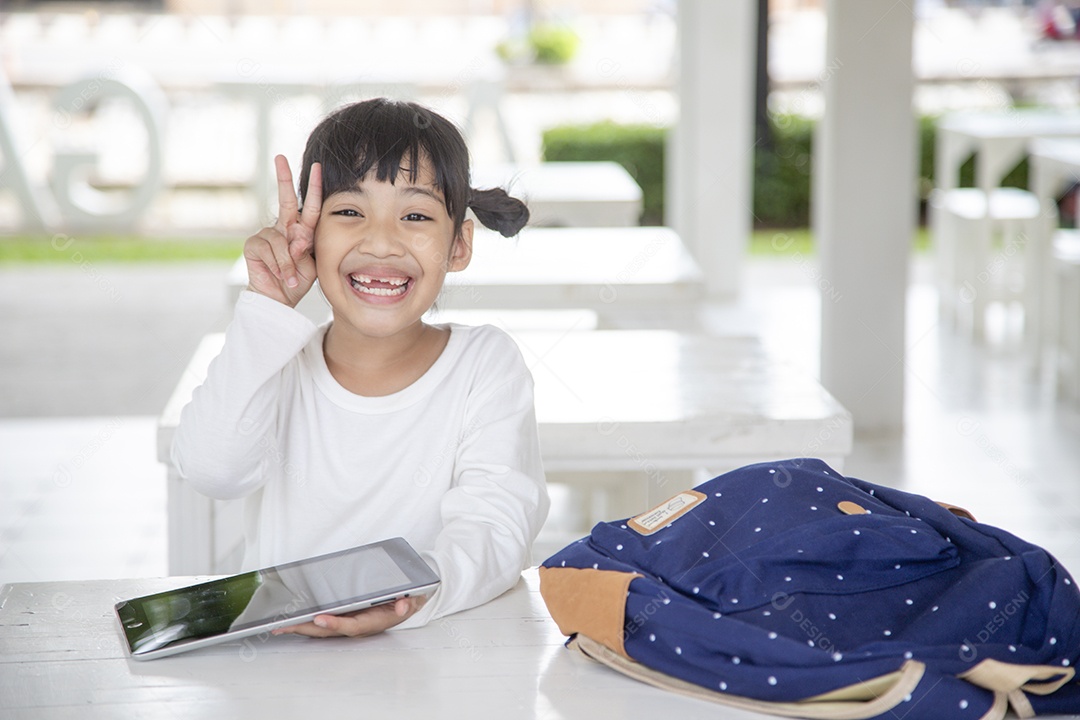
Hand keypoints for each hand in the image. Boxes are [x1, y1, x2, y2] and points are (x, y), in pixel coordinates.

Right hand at [243, 155, 321, 306]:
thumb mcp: (311, 265)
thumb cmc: (297, 281)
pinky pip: (270, 249)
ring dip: (289, 262)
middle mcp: (283, 228)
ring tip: (291, 276)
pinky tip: (280, 275)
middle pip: (286, 200)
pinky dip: (279, 265)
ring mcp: (266, 235)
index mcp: (301, 231)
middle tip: (280, 158)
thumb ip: (306, 248)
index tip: (317, 167)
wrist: (279, 300)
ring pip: (282, 240)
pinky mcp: (253, 245)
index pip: (310, 207)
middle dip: (283, 178)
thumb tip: (297, 235)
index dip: (314, 187)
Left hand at [271, 596, 426, 638]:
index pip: (351, 625)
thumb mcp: (412, 599)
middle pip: (329, 631)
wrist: (407, 604)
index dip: (335, 624)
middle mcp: (358, 626)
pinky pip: (323, 624)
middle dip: (307, 629)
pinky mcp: (344, 619)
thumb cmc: (405, 602)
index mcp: (373, 622)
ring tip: (280, 626)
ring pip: (322, 630)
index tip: (319, 618)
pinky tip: (292, 622)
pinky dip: (307, 624)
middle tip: (285, 626)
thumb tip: (403, 605)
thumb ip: (408, 602)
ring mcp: (349, 624)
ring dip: (301, 628)